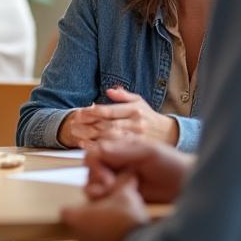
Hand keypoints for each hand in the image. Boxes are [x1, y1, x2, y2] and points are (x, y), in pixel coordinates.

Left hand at [57, 87, 178, 146]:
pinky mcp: (133, 150)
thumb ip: (123, 95)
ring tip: (74, 133)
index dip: (93, 112)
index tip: (79, 112)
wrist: (168, 134)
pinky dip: (97, 147)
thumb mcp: (138, 101)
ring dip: (89, 136)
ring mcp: (135, 138)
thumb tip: (109, 90)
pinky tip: (85, 145)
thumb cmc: (147, 116)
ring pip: (109, 138)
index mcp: (134, 110)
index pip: (110, 111)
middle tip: (72, 123)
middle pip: (107, 125)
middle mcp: (136, 124)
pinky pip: (112, 150)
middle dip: (88, 124)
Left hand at [60, 173, 148, 240]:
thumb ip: (124, 183)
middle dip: (95, 222)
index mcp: (78, 218)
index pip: (67, 211)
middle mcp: (79, 237)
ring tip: (122, 232)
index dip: (77, 207)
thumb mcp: (126, 196)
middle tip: (112, 217)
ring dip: (104, 238)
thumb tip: (129, 172)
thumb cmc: (125, 221)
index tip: (89, 205)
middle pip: (82, 227)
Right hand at [84, 137, 193, 202]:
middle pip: (90, 171)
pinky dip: (105, 202)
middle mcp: (114, 164)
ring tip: (112, 196)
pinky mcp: (120, 196)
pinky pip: (104, 199)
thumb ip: (125, 151)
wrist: (188, 185)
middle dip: (96, 180)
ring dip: (98, 192)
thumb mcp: (150, 152)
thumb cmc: (172, 164)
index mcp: (119, 149)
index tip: (107, 179)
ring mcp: (117, 181)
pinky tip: (116, 203)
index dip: (95, 166)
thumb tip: (99, 148)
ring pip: (93, 185)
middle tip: (110, 189)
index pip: (94, 154)